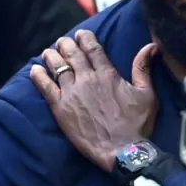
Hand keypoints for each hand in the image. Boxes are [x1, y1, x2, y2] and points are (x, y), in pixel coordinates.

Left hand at [30, 31, 159, 172]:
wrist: (122, 151)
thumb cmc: (137, 124)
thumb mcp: (147, 93)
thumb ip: (143, 68)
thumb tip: (151, 46)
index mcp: (107, 74)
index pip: (93, 49)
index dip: (85, 38)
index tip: (81, 34)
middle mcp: (87, 79)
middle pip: (72, 54)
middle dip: (66, 44)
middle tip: (63, 41)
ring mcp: (72, 93)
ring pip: (57, 67)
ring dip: (52, 56)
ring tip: (48, 52)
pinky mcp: (60, 108)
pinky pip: (45, 88)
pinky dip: (38, 76)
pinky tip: (34, 69)